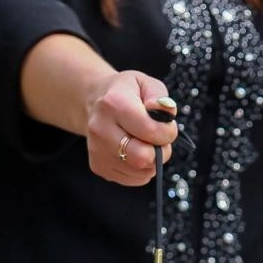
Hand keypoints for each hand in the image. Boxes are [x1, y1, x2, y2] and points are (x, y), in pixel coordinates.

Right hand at [84, 70, 178, 185]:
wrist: (94, 101)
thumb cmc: (126, 93)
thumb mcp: (147, 84)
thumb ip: (160, 98)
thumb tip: (166, 115)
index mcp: (114, 104)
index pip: (150, 131)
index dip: (168, 132)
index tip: (166, 126)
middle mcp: (101, 129)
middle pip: (142, 157)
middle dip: (161, 151)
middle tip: (159, 140)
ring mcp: (97, 150)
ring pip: (140, 171)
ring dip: (152, 161)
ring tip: (145, 142)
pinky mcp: (98, 166)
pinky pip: (133, 179)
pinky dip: (142, 169)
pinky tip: (135, 151)